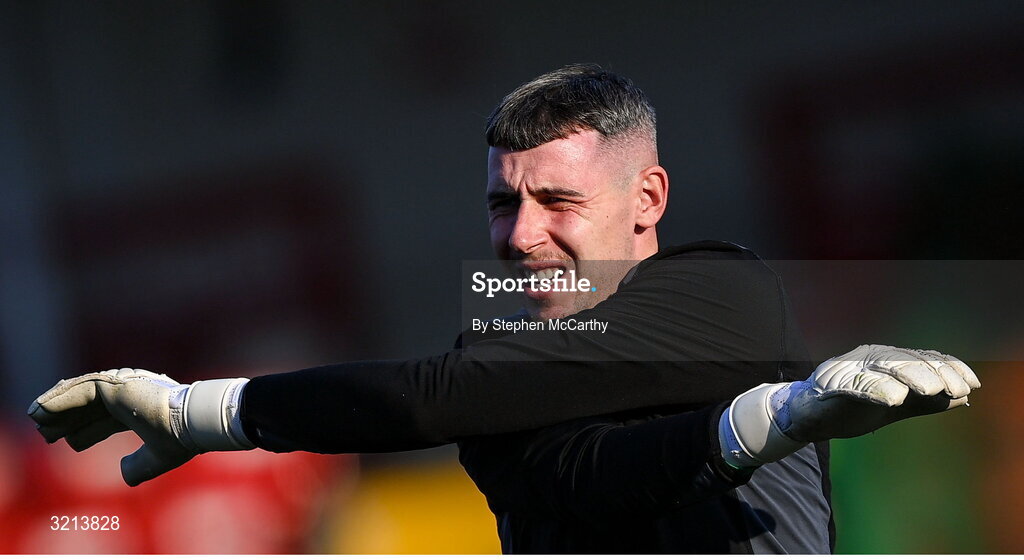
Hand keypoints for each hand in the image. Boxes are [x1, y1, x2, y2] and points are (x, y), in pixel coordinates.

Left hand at [29, 368, 251, 485]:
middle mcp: (131, 395)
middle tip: (45, 432)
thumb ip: (140, 465)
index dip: (87, 430)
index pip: (108, 418)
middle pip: (90, 406)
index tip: (69, 443)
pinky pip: (78, 390)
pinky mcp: (114, 384)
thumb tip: (123, 474)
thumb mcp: (158, 457)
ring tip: (36, 418)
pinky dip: (58, 400)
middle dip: (67, 419)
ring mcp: (123, 386)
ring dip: (57, 407)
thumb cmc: (184, 438)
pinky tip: (40, 410)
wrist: (193, 422)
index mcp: (141, 411)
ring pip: (81, 394)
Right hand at [721, 345, 979, 466]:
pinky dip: (876, 389)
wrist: (805, 418)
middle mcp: (868, 357)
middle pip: (907, 360)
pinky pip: (856, 385)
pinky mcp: (830, 384)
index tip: (971, 384)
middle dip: (934, 373)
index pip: (922, 358)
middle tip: (956, 389)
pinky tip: (894, 398)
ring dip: (911, 376)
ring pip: (884, 367)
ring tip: (932, 390)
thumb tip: (963, 399)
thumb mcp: (895, 407)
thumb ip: (925, 402)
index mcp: (885, 360)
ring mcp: (848, 369)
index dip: (949, 368)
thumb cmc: (848, 409)